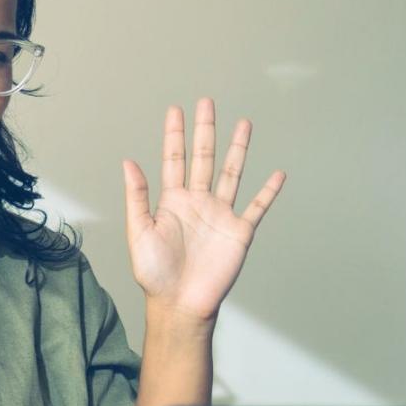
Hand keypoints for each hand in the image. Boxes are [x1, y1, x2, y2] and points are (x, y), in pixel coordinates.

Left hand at [122, 98, 286, 323]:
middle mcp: (198, 203)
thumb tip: (128, 162)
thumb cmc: (155, 273)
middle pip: (205, 158)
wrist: (180, 303)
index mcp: (173, 201)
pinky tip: (277, 174)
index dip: (175, 135)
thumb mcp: (140, 231)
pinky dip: (268, 191)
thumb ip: (137, 197)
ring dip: (238, 149)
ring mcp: (220, 215)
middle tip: (207, 103)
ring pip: (232, 173)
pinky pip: (257, 206)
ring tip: (244, 123)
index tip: (176, 110)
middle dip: (205, 131)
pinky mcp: (239, 231)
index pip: (174, 159)